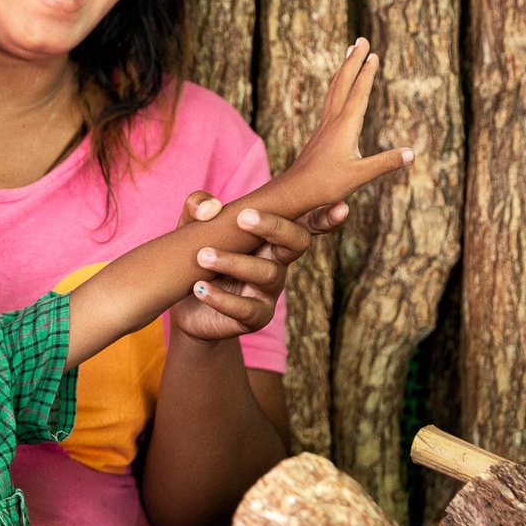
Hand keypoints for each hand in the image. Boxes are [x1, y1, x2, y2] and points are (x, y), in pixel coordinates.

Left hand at [168, 192, 349, 341]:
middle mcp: (277, 261)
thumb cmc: (195, 258)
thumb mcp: (191, 229)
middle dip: (274, 226)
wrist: (184, 305)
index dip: (326, 217)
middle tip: (242, 216)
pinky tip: (199, 288)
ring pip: (266, 273)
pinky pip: (244, 308)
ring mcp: (269, 291)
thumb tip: (211, 208)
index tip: (341, 207)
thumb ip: (197, 208)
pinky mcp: (256, 318)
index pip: (304, 223)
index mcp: (270, 237)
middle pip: (296, 242)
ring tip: (203, 256)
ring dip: (233, 262)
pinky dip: (220, 298)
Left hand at [274, 38, 412, 212]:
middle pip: (343, 83)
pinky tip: (339, 87)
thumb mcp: (359, 177)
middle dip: (353, 60)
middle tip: (361, 40)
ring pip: (334, 90)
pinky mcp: (321, 133)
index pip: (358, 94)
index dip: (367, 74)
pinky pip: (330, 101)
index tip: (373, 54)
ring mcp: (325, 126)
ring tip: (350, 53)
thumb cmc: (325, 185)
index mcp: (345, 127)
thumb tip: (411, 153)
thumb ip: (385, 163)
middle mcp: (333, 121)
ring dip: (343, 69)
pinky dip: (337, 86)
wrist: (294, 191)